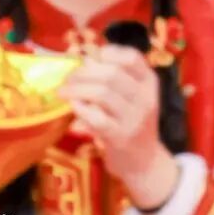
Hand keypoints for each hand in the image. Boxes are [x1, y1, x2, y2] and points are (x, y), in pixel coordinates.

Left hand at [58, 46, 178, 210]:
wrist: (145, 161)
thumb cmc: (132, 123)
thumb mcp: (134, 98)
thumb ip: (115, 80)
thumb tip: (85, 59)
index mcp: (150, 83)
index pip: (133, 58)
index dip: (109, 53)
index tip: (92, 57)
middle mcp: (146, 98)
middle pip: (113, 74)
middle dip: (84, 72)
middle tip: (68, 78)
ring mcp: (134, 118)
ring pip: (103, 93)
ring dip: (77, 89)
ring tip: (63, 91)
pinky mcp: (121, 137)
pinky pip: (97, 118)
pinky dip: (81, 110)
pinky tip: (73, 108)